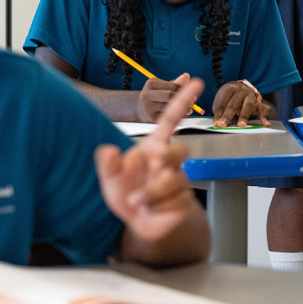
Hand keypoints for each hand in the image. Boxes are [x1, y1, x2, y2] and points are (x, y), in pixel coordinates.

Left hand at [97, 79, 201, 240]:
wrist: (137, 222)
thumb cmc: (126, 191)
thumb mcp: (110, 177)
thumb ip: (107, 164)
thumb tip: (107, 150)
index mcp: (154, 146)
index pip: (171, 120)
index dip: (182, 100)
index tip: (195, 81)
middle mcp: (168, 161)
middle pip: (182, 150)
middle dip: (169, 156)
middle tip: (155, 164)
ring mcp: (179, 180)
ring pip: (174, 179)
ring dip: (151, 191)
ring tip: (136, 201)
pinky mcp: (183, 201)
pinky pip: (175, 200)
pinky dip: (155, 207)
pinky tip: (147, 209)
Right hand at [138, 73, 188, 121]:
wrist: (141, 109)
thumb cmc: (157, 95)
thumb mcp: (164, 86)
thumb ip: (176, 83)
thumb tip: (186, 76)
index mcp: (151, 84)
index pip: (172, 86)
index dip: (183, 89)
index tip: (190, 92)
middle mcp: (147, 95)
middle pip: (170, 96)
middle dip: (184, 99)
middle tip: (193, 101)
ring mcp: (148, 108)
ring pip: (170, 108)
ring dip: (184, 109)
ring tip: (190, 108)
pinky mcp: (152, 119)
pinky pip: (169, 117)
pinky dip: (179, 116)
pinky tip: (183, 114)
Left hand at [211, 81, 270, 126]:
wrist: (243, 89)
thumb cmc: (229, 97)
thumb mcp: (222, 99)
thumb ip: (219, 109)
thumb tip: (217, 122)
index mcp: (230, 87)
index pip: (223, 102)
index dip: (219, 113)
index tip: (216, 123)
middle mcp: (242, 90)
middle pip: (234, 103)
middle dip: (228, 115)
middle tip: (223, 124)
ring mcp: (252, 96)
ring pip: (248, 105)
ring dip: (244, 116)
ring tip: (240, 125)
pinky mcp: (260, 103)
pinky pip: (265, 109)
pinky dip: (265, 117)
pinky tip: (265, 124)